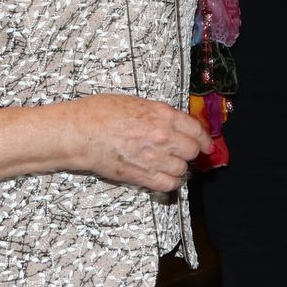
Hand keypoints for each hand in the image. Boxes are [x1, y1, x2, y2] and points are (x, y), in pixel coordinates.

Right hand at [62, 94, 212, 192]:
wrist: (79, 133)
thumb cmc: (99, 113)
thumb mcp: (135, 102)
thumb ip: (159, 114)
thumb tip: (173, 123)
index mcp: (162, 114)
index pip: (196, 129)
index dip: (204, 138)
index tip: (207, 143)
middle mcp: (162, 136)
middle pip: (192, 151)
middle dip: (191, 152)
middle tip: (185, 152)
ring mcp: (153, 158)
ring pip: (183, 169)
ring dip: (179, 167)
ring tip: (170, 164)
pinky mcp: (142, 176)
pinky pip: (169, 184)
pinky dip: (171, 182)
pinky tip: (165, 177)